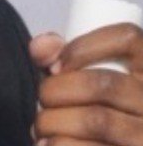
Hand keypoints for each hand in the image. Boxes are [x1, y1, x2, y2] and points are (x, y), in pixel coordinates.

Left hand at [29, 24, 142, 144]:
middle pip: (102, 83)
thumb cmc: (101, 110)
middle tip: (42, 100)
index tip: (54, 66)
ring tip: (41, 128)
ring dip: (54, 122)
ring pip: (97, 120)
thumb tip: (39, 48)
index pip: (126, 38)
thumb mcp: (91, 76)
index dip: (82, 46)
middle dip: (57, 90)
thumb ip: (66, 56)